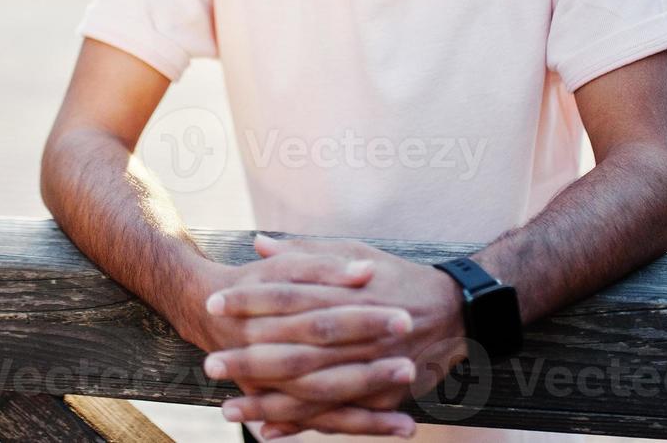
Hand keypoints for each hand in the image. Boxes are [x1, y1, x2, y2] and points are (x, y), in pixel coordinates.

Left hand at [205, 234, 469, 437]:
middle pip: (297, 347)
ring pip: (313, 389)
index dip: (251, 299)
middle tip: (212, 364)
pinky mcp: (381, 395)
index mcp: (347, 291)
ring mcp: (371, 367)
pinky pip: (337, 415)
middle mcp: (358, 331)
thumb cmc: (395, 277)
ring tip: (228, 410)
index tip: (214, 303)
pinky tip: (267, 433)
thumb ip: (304, 254)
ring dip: (269, 402)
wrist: (454, 311)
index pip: (290, 294)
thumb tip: (259, 244)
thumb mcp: (353, 253)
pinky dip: (302, 425)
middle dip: (251, 358)